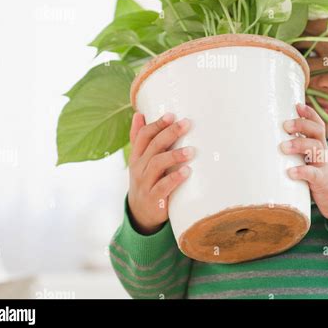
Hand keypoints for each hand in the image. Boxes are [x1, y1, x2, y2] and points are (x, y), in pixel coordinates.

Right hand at [127, 111, 193, 234]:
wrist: (140, 214)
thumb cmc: (146, 180)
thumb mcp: (141, 160)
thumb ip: (140, 139)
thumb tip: (139, 114)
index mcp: (137, 156)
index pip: (143, 136)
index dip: (156, 125)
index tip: (172, 115)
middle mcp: (138, 168)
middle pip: (152, 147)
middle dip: (169, 133)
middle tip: (186, 124)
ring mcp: (144, 183)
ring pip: (157, 165)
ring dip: (174, 156)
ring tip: (191, 150)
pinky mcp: (153, 199)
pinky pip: (163, 187)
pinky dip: (174, 179)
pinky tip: (187, 172)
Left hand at [280, 103, 327, 222]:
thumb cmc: (317, 175)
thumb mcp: (310, 159)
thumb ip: (296, 149)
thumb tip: (268, 139)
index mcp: (319, 145)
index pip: (317, 124)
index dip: (309, 113)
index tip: (297, 105)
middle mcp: (323, 152)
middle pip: (317, 132)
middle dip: (301, 125)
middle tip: (285, 126)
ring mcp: (324, 165)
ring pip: (315, 149)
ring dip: (299, 145)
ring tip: (282, 147)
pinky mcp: (322, 181)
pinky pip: (314, 174)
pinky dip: (302, 171)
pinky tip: (290, 172)